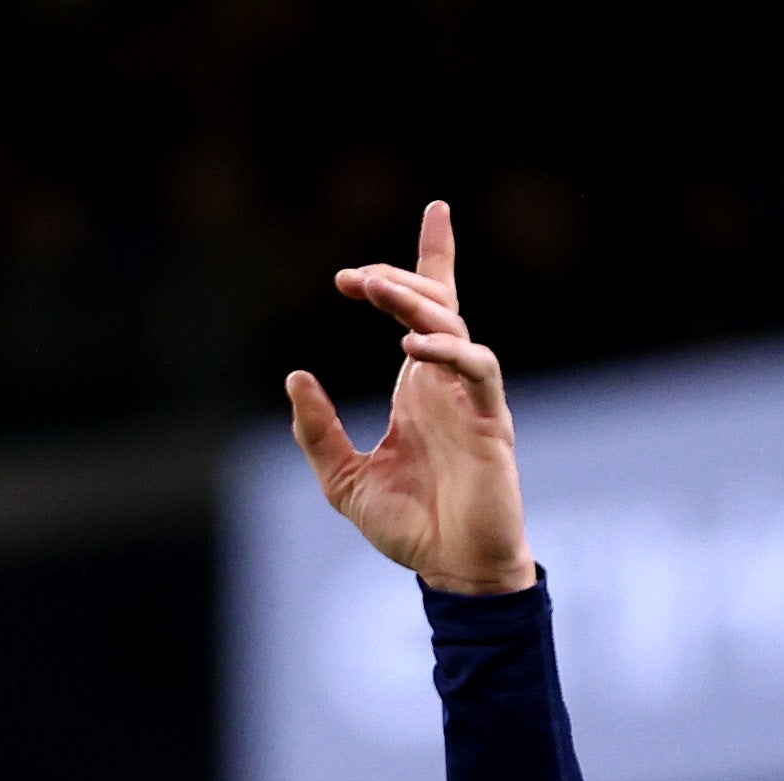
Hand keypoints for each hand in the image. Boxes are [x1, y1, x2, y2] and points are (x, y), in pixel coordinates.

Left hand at [287, 202, 535, 596]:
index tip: (435, 208)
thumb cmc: (409, 525)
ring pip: (453, 326)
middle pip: (437, 304)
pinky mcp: (490, 423)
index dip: (433, 256)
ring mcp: (471, 400)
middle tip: (353, 277)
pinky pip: (477, 371)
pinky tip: (411, 348)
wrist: (453, 570)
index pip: (430, 308)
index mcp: (419, 389)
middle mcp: (447, 384)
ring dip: (415, 302)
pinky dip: (447, 351)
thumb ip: (316, 431)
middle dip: (400, 278)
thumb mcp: (342, 479)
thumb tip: (294, 377)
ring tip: (374, 290)